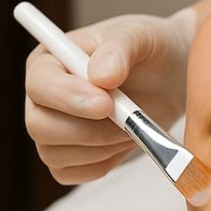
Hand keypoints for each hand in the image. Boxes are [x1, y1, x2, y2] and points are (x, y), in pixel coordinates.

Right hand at [23, 8, 195, 183]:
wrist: (171, 77)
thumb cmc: (149, 49)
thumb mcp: (140, 36)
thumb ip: (119, 49)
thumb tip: (101, 77)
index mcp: (49, 60)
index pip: (39, 85)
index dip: (68, 98)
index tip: (106, 103)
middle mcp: (43, 97)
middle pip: (40, 126)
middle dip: (87, 130)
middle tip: (128, 121)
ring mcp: (53, 129)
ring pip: (55, 155)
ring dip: (100, 147)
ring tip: (132, 126)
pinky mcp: (71, 156)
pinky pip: (71, 174)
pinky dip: (101, 164)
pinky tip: (124, 142)